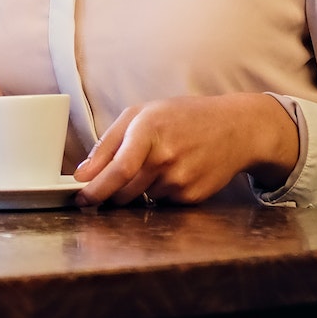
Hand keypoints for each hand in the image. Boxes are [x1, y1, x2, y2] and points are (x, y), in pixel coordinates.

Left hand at [73, 93, 299, 205]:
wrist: (235, 129)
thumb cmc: (183, 117)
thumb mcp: (142, 114)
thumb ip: (107, 143)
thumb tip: (82, 174)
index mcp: (149, 129)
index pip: (118, 169)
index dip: (96, 189)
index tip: (81, 197)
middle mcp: (166, 157)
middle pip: (123, 191)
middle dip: (109, 193)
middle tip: (108, 184)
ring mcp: (182, 179)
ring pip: (140, 198)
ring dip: (135, 190)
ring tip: (154, 165)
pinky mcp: (193, 197)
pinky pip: (161, 203)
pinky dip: (158, 192)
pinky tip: (174, 172)